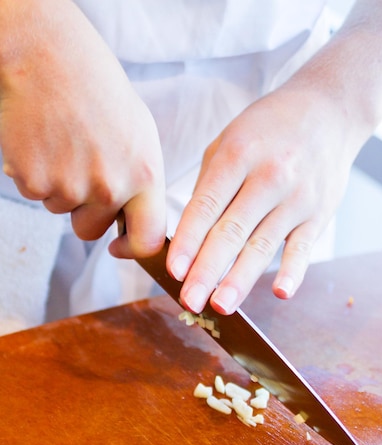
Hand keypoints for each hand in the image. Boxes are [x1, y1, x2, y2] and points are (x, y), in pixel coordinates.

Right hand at [0, 0, 165, 257]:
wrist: (49, 57)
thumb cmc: (98, 90)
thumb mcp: (141, 136)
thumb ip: (141, 183)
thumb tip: (135, 220)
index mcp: (144, 175)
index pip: (147, 241)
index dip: (131, 250)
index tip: (118, 248)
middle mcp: (110, 187)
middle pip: (91, 231)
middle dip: (85, 210)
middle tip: (81, 165)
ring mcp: (69, 187)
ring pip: (61, 210)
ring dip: (60, 186)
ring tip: (64, 143)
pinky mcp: (33, 181)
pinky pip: (36, 193)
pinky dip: (36, 173)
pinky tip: (43, 141)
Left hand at [167, 82, 357, 313]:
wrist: (329, 111)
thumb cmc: (267, 129)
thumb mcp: (228, 141)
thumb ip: (206, 186)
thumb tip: (181, 236)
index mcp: (238, 155)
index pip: (206, 206)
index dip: (188, 241)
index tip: (173, 270)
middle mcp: (268, 177)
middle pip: (231, 232)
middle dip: (207, 270)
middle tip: (189, 301)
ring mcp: (297, 197)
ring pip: (263, 245)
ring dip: (241, 279)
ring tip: (221, 306)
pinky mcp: (319, 213)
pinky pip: (304, 247)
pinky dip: (294, 271)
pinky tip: (280, 293)